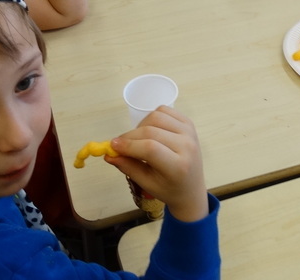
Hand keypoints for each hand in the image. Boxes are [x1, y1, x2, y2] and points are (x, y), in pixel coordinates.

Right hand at [106, 106, 207, 223]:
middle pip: (151, 131)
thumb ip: (128, 167)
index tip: (112, 146)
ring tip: (137, 140)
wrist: (191, 188)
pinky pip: (165, 110)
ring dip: (140, 126)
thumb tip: (108, 154)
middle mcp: (187, 145)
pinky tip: (149, 131)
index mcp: (178, 166)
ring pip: (156, 116)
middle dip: (129, 136)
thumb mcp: (147, 184)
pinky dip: (152, 117)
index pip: (150, 149)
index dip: (128, 145)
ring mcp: (189, 132)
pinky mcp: (188, 123)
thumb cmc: (168, 189)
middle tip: (119, 145)